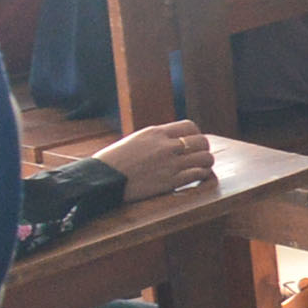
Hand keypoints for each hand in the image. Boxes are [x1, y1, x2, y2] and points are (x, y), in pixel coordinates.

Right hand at [91, 119, 214, 198]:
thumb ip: (155, 140)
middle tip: (199, 156)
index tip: (194, 142)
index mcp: (156, 132)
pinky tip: (199, 178)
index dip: (196, 134)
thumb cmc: (113, 162)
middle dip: (203, 149)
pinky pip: (198, 174)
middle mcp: (166, 145)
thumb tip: (170, 142)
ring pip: (205, 158)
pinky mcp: (170, 181)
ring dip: (206, 163)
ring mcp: (170, 163)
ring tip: (202, 167)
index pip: (189, 126)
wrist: (102, 179)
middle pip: (201, 141)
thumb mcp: (135, 141)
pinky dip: (202, 175)